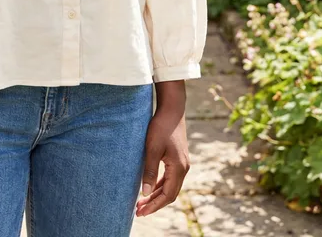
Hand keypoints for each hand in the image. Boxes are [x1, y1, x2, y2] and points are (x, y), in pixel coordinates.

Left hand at [135, 94, 190, 216]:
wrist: (172, 109)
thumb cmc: (161, 127)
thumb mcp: (152, 149)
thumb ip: (149, 171)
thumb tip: (145, 193)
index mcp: (179, 169)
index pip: (167, 195)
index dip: (154, 206)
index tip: (141, 212)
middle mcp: (183, 169)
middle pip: (170, 194)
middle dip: (154, 203)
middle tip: (138, 211)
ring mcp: (182, 163)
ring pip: (169, 186)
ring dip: (156, 195)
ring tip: (141, 202)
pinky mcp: (178, 158)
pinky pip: (169, 177)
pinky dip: (159, 185)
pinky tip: (149, 186)